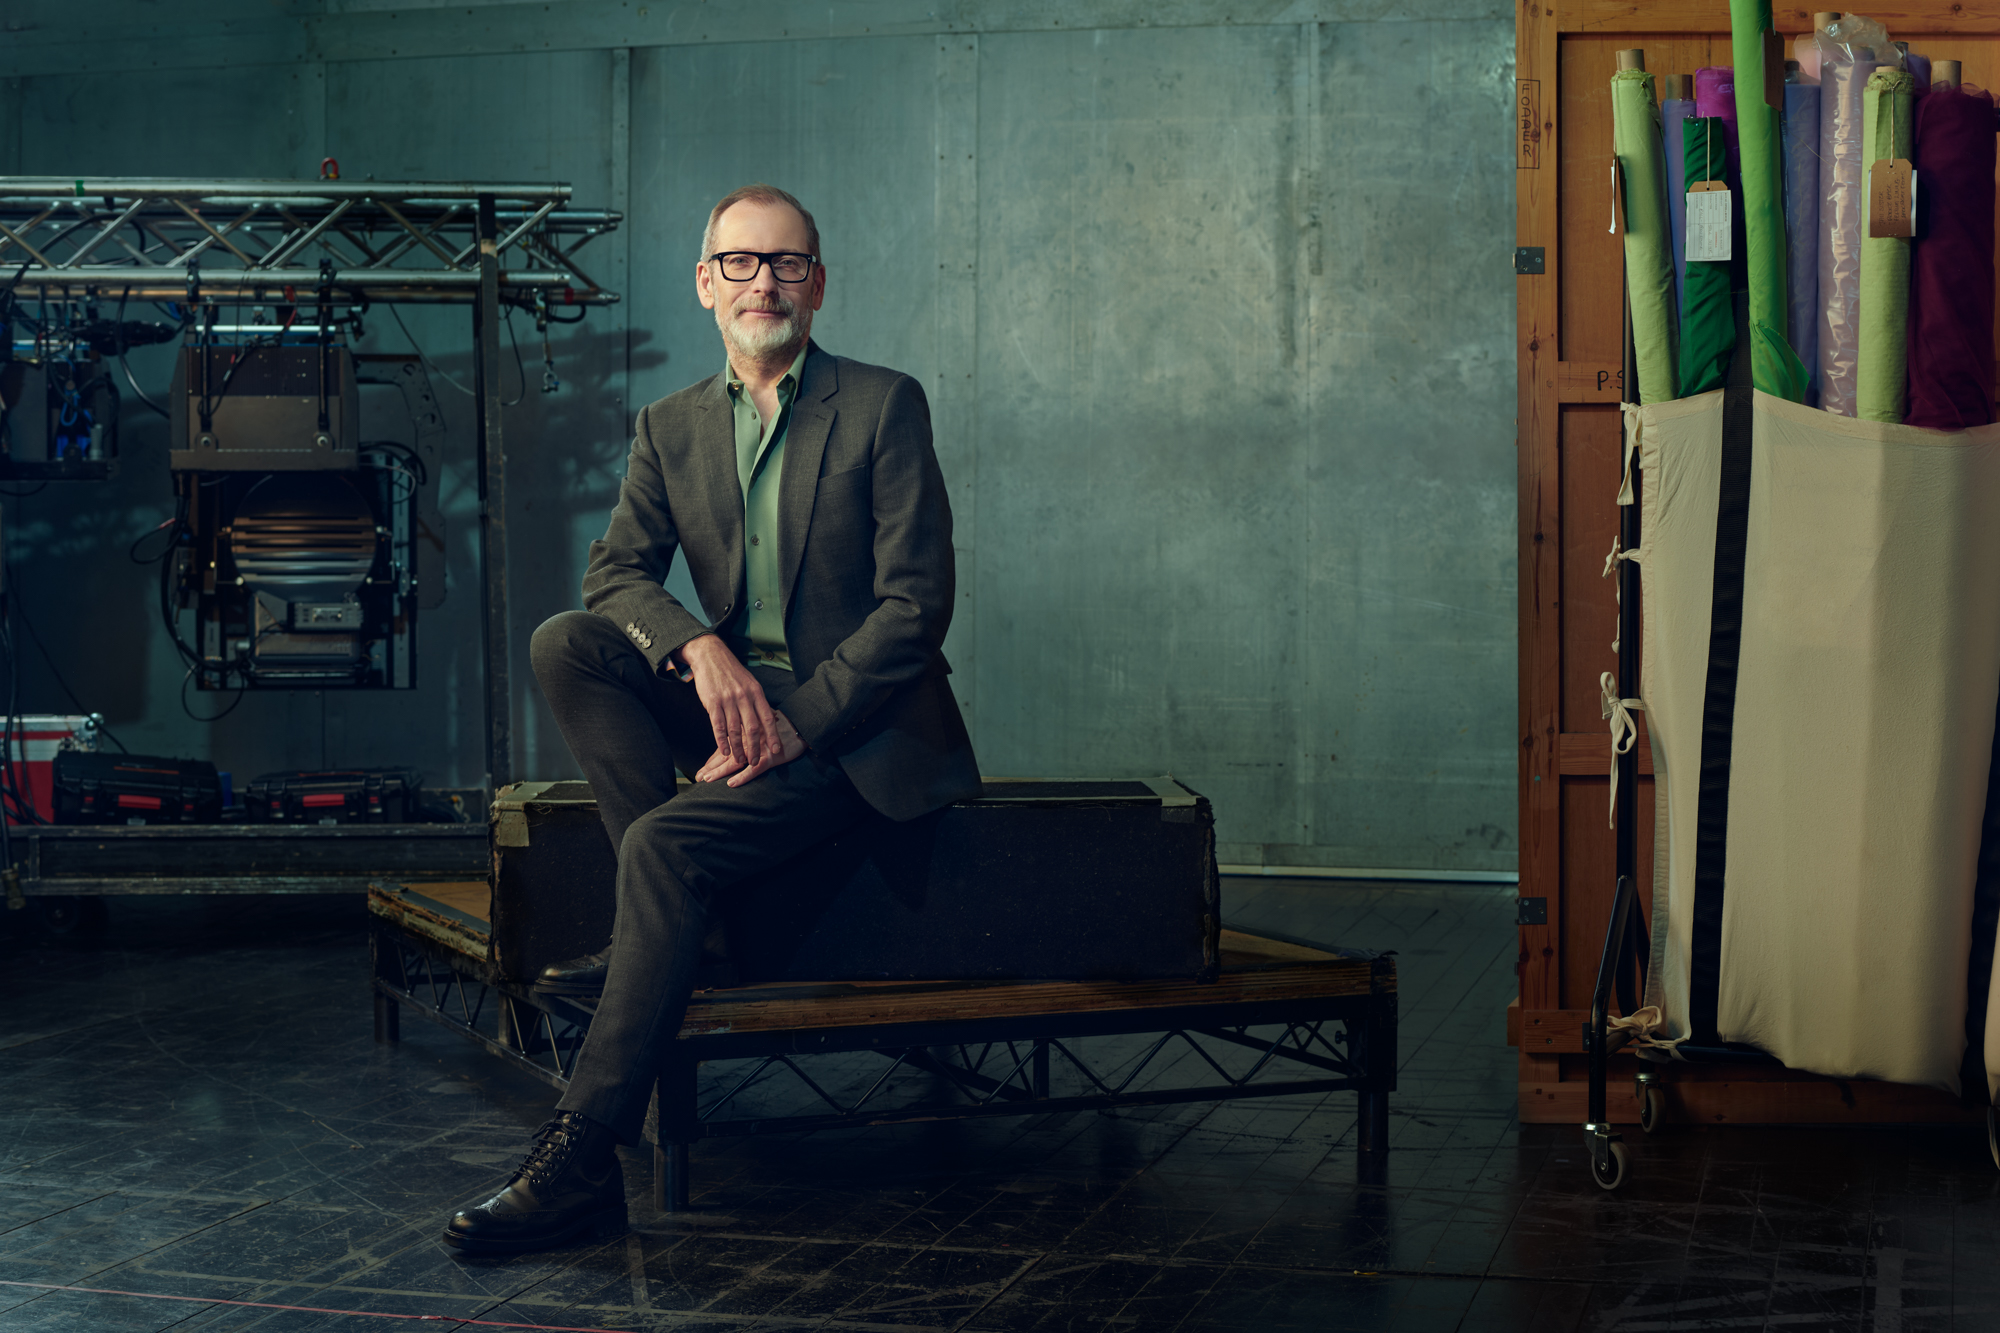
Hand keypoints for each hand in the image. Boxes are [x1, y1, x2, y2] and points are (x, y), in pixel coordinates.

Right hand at [679, 634, 780, 770]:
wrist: (710, 656)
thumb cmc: (732, 672)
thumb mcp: (750, 682)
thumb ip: (759, 701)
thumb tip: (772, 718)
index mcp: (756, 692)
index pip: (767, 718)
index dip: (772, 735)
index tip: (776, 750)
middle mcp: (744, 697)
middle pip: (752, 727)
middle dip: (755, 747)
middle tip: (756, 761)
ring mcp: (728, 700)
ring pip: (735, 730)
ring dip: (738, 748)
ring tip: (740, 760)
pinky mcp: (712, 703)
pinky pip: (718, 726)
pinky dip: (722, 741)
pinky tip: (725, 751)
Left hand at [696, 709, 807, 786]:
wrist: (801, 727)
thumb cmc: (782, 727)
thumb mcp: (762, 727)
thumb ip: (748, 733)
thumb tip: (737, 741)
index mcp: (744, 734)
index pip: (725, 748)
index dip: (712, 760)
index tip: (701, 769)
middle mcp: (748, 741)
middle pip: (726, 755)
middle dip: (711, 767)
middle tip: (698, 777)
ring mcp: (758, 750)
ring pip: (735, 762)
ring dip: (720, 771)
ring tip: (708, 779)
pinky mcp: (769, 758)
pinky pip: (753, 769)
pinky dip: (742, 777)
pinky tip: (732, 783)